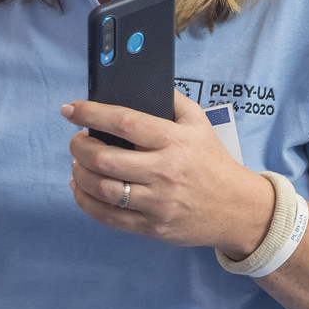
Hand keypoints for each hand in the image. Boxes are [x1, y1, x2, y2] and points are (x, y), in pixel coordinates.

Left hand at [63, 93, 273, 253]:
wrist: (238, 209)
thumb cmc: (213, 162)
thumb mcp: (200, 123)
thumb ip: (172, 100)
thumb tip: (140, 82)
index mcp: (174, 141)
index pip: (124, 122)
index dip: (91, 113)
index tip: (70, 110)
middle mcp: (164, 171)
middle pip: (104, 158)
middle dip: (78, 147)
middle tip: (76, 140)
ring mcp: (157, 202)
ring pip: (102, 189)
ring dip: (79, 173)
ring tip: (78, 163)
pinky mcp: (152, 227)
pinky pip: (108, 216)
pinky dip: (86, 201)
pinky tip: (81, 188)